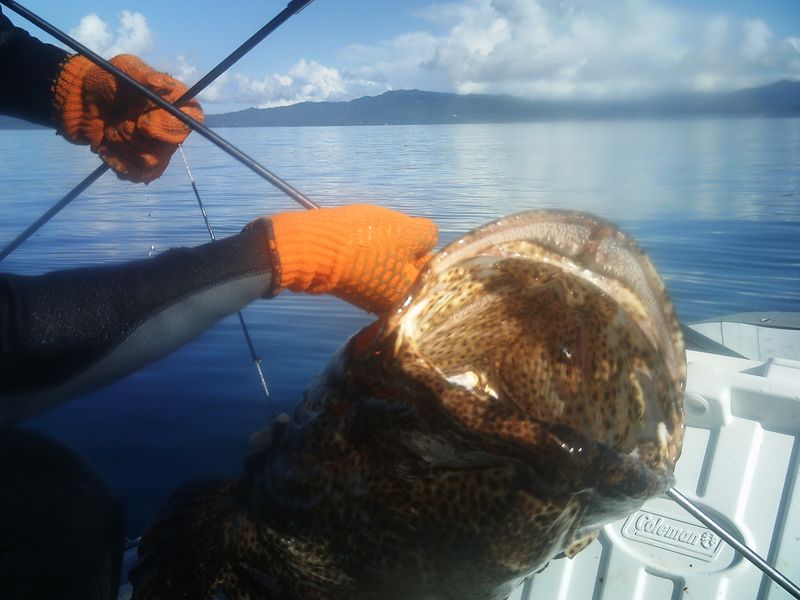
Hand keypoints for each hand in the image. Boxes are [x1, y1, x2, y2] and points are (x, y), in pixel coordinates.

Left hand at [53, 54, 203, 182]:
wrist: (82, 100)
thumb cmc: (107, 80)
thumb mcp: (124, 68)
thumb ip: (143, 75)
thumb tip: (161, 84)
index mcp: (177, 105)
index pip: (189, 123)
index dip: (166, 127)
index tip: (143, 121)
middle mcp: (172, 131)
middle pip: (167, 147)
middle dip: (134, 134)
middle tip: (117, 120)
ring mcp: (159, 151)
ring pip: (150, 162)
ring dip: (122, 146)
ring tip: (109, 131)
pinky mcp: (142, 166)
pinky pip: (138, 176)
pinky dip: (117, 162)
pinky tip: (105, 147)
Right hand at [262, 204, 437, 313]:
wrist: (313, 248)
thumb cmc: (364, 241)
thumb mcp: (406, 231)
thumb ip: (427, 235)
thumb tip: (429, 238)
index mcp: (410, 296)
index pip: (434, 272)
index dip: (427, 249)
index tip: (416, 236)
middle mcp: (392, 304)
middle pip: (413, 271)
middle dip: (408, 250)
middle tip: (396, 234)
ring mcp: (371, 297)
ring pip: (393, 267)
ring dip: (390, 250)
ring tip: (378, 235)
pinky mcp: (355, 287)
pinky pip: (374, 268)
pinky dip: (372, 255)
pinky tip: (364, 241)